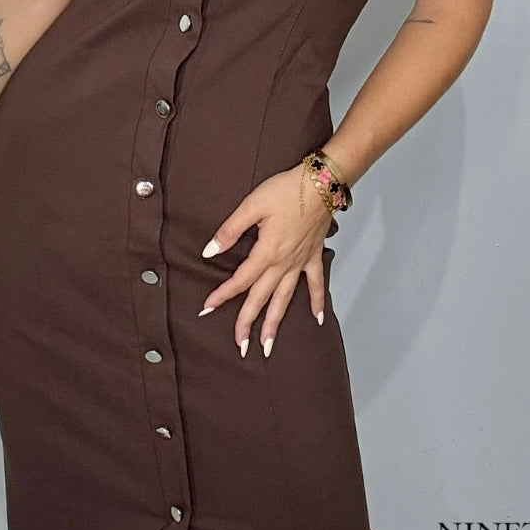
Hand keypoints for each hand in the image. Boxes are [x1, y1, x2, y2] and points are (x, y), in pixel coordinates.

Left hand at [199, 163, 331, 356]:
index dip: (222, 295)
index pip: (240, 280)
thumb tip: (209, 251)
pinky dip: (317, 302)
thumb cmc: (287, 189)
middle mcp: (284, 263)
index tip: (207, 308)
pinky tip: (316, 319)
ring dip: (276, 323)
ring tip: (268, 346)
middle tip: (240, 346)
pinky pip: (317, 284)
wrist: (322, 182)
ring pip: (285, 299)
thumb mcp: (252, 205)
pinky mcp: (313, 256)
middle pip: (261, 298)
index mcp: (267, 252)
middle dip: (248, 323)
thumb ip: (229, 230)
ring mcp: (300, 262)